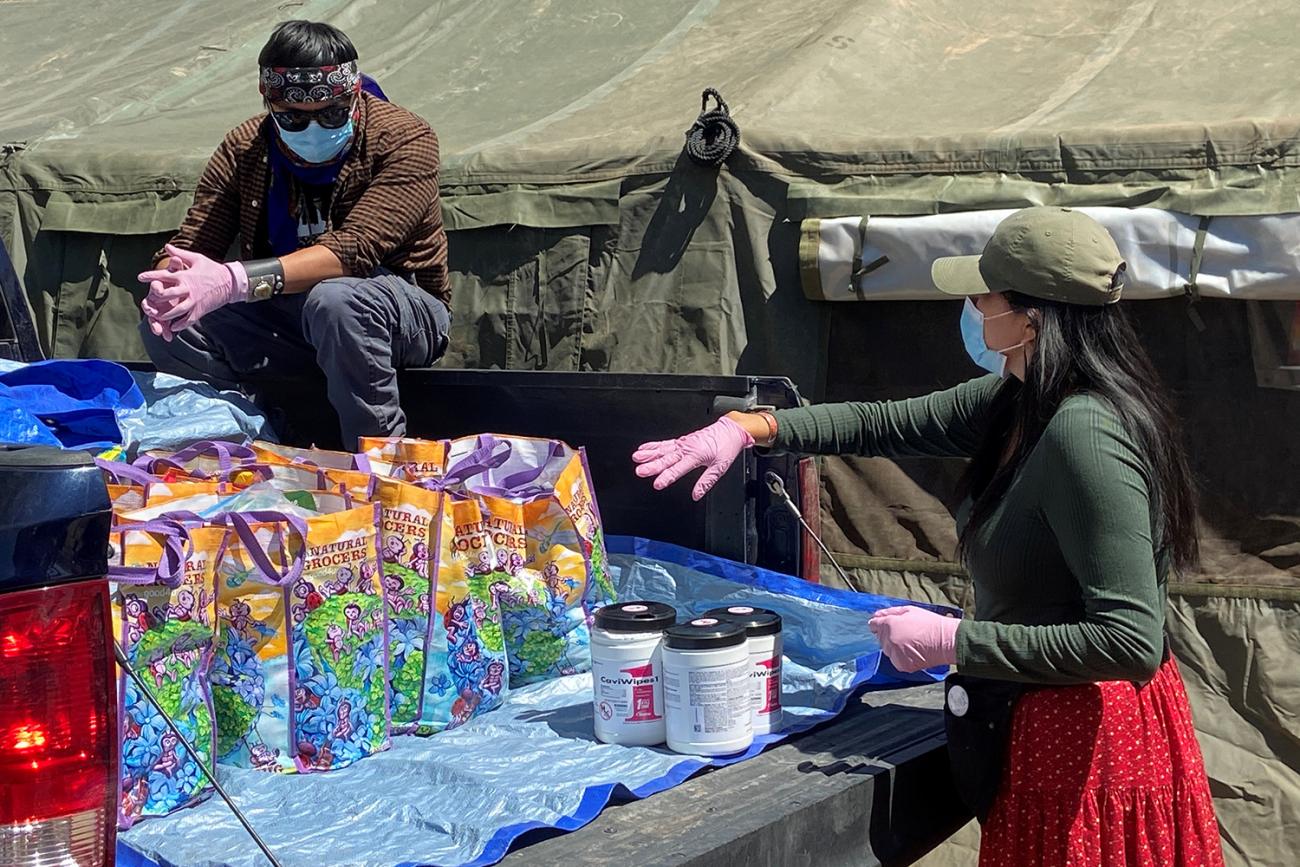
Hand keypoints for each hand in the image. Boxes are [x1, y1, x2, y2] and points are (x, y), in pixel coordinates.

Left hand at [139, 244, 248, 339]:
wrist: (230, 282)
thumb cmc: (212, 269)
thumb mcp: (196, 258)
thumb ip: (179, 254)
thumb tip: (166, 246)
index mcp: (185, 276)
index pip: (164, 275)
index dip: (151, 276)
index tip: (140, 277)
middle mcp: (188, 289)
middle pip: (168, 295)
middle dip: (156, 298)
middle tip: (148, 301)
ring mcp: (194, 301)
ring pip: (177, 310)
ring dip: (166, 315)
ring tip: (157, 317)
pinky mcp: (201, 309)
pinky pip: (188, 319)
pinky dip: (180, 324)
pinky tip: (173, 327)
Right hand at [632, 416, 754, 500]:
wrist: (731, 430)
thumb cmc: (726, 447)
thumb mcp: (720, 468)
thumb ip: (706, 482)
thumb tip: (696, 495)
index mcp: (696, 455)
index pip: (678, 469)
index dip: (667, 477)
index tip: (657, 484)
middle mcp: (687, 448)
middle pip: (666, 459)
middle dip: (652, 466)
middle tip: (640, 471)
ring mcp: (683, 443)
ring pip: (663, 449)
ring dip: (649, 453)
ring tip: (636, 458)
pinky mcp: (682, 440)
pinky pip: (666, 443)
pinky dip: (654, 445)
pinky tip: (644, 448)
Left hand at [868, 605, 959, 672]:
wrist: (946, 641)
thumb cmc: (930, 623)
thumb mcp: (909, 610)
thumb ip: (890, 612)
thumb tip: (875, 616)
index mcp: (890, 625)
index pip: (874, 625)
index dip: (879, 624)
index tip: (885, 624)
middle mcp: (890, 641)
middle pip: (880, 638)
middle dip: (889, 634)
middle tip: (905, 632)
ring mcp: (895, 654)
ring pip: (887, 649)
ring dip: (894, 646)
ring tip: (911, 641)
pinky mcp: (901, 665)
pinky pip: (895, 659)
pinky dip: (900, 656)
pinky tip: (912, 650)